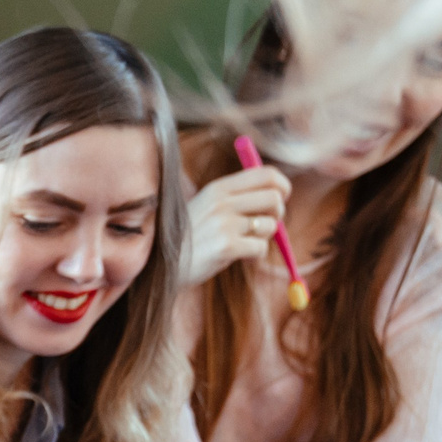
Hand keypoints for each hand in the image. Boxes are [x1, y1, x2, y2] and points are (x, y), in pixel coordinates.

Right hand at [181, 164, 292, 289]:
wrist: (159, 267)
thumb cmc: (189, 237)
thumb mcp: (207, 206)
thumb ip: (237, 197)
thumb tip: (278, 193)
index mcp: (218, 188)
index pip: (267, 175)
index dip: (282, 186)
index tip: (282, 198)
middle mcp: (222, 202)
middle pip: (275, 199)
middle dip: (278, 213)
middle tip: (265, 224)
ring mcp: (224, 224)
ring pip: (270, 226)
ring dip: (263, 237)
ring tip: (243, 243)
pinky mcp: (226, 247)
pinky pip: (260, 248)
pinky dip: (254, 255)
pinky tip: (237, 256)